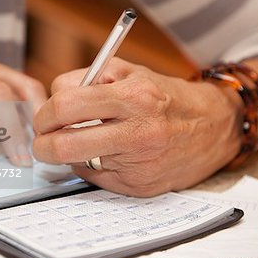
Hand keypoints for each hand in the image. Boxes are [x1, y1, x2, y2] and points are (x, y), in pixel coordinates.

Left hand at [33, 58, 242, 195]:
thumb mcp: (130, 71)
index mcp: (133, 97)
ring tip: (83, 141)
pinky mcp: (140, 186)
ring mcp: (139, 164)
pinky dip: (93, 166)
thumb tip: (53, 100)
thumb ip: (87, 79)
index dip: (44, 114)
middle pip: (63, 145)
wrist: (214, 126)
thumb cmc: (167, 96)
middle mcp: (137, 133)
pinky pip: (97, 178)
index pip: (65, 106)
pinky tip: (110, 155)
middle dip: (43, 145)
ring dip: (70, 154)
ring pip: (78, 164)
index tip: (43, 118)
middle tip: (44, 141)